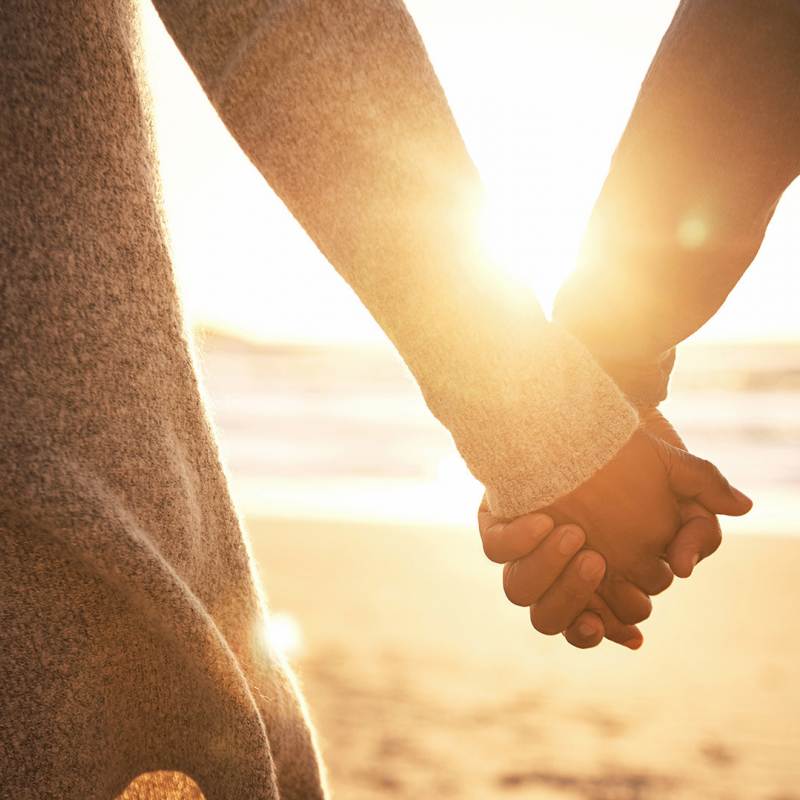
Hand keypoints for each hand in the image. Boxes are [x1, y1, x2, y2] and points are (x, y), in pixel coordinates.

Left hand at [482, 423, 751, 647]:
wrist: (588, 415)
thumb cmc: (635, 457)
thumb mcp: (677, 487)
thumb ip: (699, 526)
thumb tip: (684, 567)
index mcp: (595, 579)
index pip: (596, 626)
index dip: (611, 624)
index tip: (629, 604)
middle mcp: (553, 571)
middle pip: (552, 620)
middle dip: (574, 596)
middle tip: (595, 560)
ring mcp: (523, 548)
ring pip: (519, 591)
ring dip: (545, 573)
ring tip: (573, 535)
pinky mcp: (499, 520)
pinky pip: (496, 548)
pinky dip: (516, 542)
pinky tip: (541, 521)